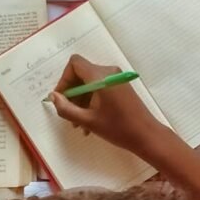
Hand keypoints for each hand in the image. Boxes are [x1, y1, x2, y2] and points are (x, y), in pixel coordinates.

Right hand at [49, 55, 172, 159]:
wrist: (146, 135)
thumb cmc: (117, 128)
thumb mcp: (87, 120)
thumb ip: (66, 108)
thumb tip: (53, 97)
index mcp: (100, 76)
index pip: (74, 64)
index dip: (64, 79)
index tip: (61, 98)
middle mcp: (108, 72)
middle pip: (81, 74)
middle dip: (72, 94)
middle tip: (69, 115)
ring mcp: (116, 78)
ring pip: (89, 83)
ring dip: (81, 101)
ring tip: (79, 124)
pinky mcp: (120, 85)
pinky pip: (99, 88)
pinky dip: (91, 101)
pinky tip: (89, 122)